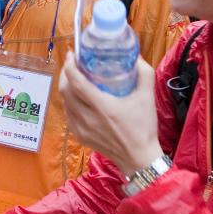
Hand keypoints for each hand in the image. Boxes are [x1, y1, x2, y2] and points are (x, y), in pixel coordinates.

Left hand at [59, 54, 161, 172]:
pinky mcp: (79, 136)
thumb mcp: (147, 97)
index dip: (70, 66)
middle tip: (73, 63)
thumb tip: (135, 56)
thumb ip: (143, 74)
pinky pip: (68, 114)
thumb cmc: (143, 127)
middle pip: (66, 90)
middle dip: (66, 73)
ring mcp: (81, 129)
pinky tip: (77, 97)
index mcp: (103, 107)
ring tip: (74, 77)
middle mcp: (88, 118)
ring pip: (65, 102)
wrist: (138, 158)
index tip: (73, 54)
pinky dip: (69, 102)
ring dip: (66, 87)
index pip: (77, 83)